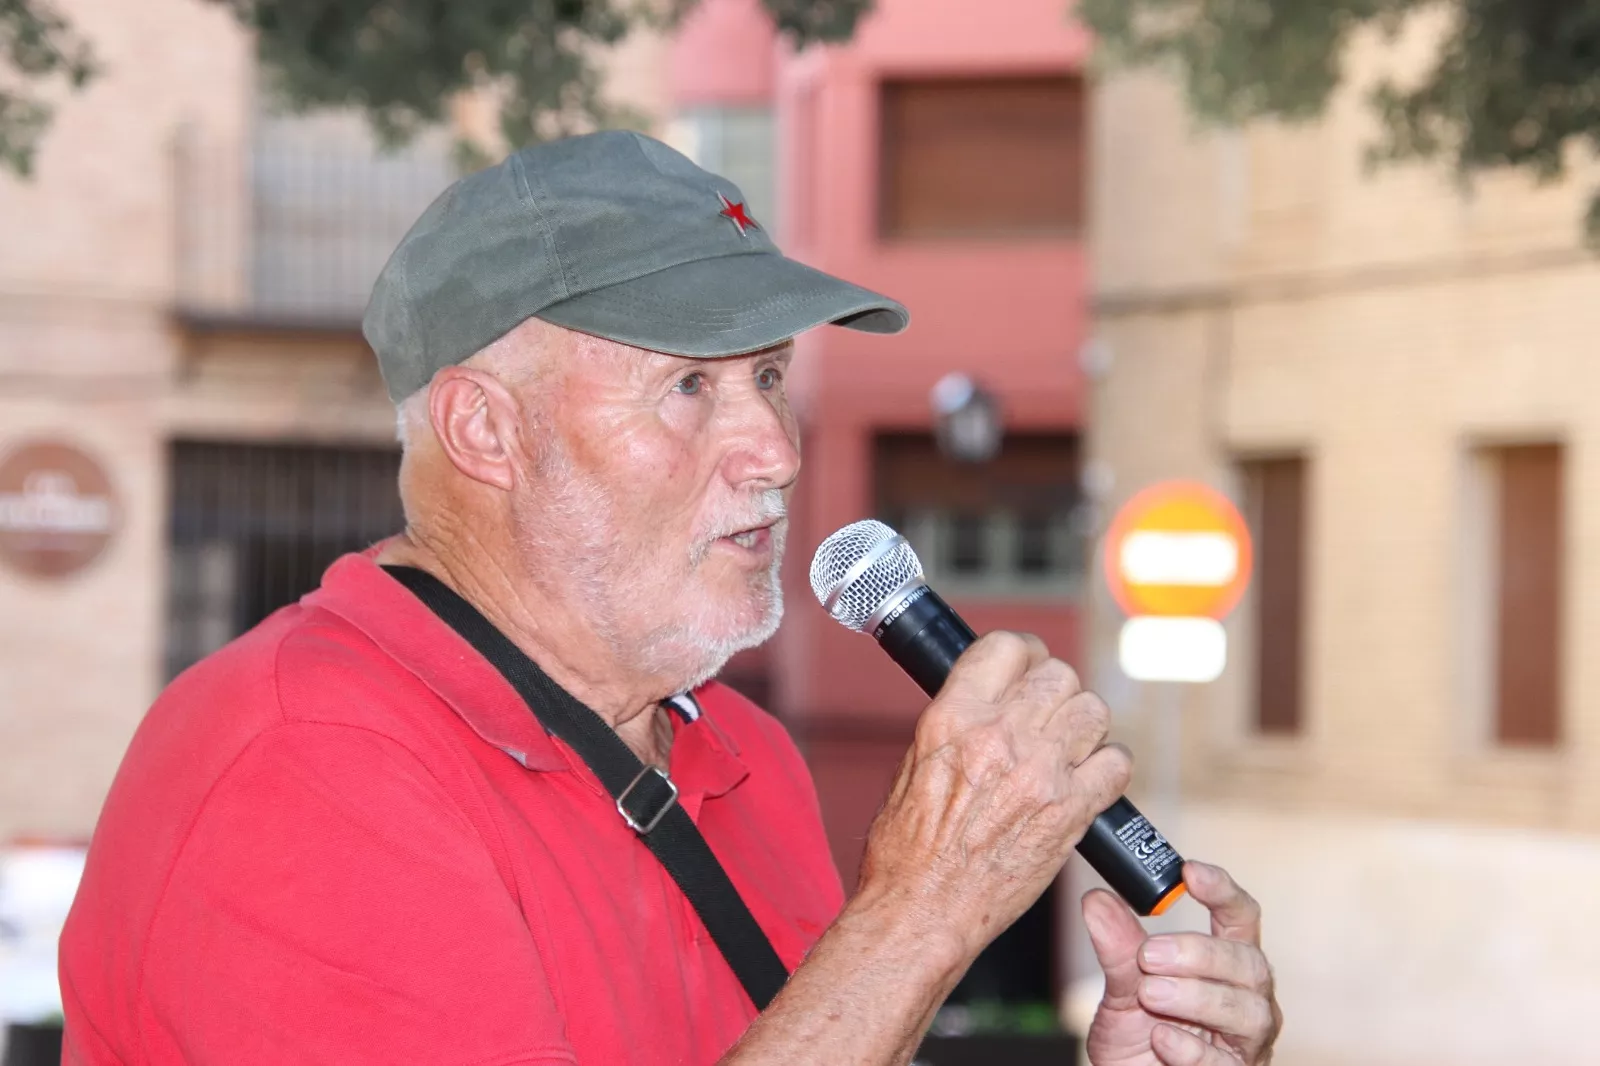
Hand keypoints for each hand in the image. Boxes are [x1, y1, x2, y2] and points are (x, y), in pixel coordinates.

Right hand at [855, 631, 1132, 961]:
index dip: (1025, 652)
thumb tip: (988, 701)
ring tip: (1070, 746)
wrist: (923, 912)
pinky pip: (1116, 764)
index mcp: (953, 718)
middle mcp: (999, 736)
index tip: (1029, 664)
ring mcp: (1040, 773)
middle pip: (1058, 675)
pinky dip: (1108, 768)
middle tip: (1049, 712)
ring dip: (1085, 724)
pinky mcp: (1071, 813)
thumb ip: (957, 724)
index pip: (1007, 647)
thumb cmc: (907, 852)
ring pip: (1093, 710)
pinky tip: (1090, 779)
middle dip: (1056, 690)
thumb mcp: (913, 765)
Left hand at [1083, 862, 1280, 1065]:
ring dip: (1196, 998)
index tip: (1189, 871)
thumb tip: (1096, 900)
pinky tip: (1162, 1038)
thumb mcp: (1121, 991)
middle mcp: (1248, 998)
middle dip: (1199, 954)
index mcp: (1227, 964)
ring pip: (1247, 1012)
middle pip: (1248, 963)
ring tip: (1150, 993)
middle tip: (1149, 955)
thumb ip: (1117, 949)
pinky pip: (1225, 1064)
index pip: (1241, 917)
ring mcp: (1248, 1042)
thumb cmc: (1139, 1039)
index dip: (1222, 890)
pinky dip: (1192, 1049)